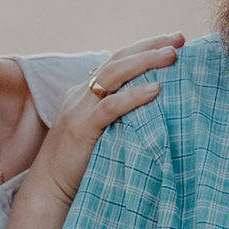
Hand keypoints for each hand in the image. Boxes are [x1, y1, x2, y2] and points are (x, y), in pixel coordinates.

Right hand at [33, 34, 183, 203]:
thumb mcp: (102, 133)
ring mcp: (79, 109)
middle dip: (150, 46)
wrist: (49, 190)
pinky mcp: (82, 129)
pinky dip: (133, 96)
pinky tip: (155, 90)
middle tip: (179, 39)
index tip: (174, 42)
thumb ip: (119, 117)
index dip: (144, 48)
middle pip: (118, 59)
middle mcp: (80, 95)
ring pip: (113, 74)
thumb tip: (155, 109)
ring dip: (144, 62)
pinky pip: (109, 107)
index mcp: (85, 93)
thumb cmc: (80, 166)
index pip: (117, 61)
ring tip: (172, 56)